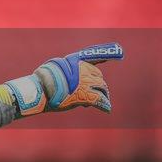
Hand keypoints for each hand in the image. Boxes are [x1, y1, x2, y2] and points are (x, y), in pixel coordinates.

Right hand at [0, 43, 122, 115]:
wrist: (40, 90)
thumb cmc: (43, 80)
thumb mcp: (54, 68)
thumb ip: (68, 72)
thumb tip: (73, 83)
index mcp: (76, 60)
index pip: (95, 56)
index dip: (108, 54)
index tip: (120, 52)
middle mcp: (84, 69)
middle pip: (99, 77)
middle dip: (98, 85)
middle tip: (93, 92)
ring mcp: (87, 82)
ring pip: (102, 88)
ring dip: (102, 95)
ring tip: (96, 101)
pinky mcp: (87, 96)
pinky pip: (101, 101)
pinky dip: (105, 105)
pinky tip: (106, 109)